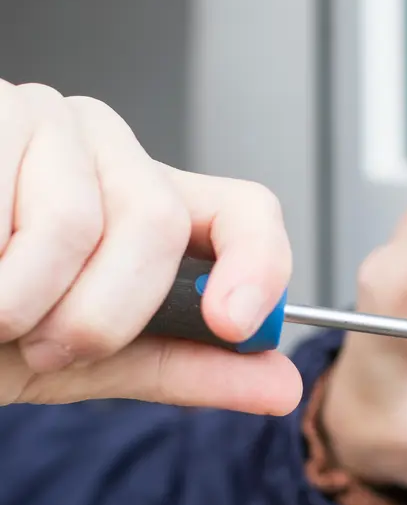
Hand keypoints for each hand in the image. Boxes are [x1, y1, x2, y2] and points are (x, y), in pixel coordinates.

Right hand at [0, 81, 300, 413]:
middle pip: (159, 222)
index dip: (261, 266)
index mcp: (150, 202)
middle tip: (47, 339)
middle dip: (102, 313)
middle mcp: (107, 148)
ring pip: (76, 218)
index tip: (237, 324)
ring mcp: (42, 120)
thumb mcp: (89, 359)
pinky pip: (0, 206)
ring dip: (22, 299)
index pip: (248, 211)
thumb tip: (281, 384)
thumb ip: (185, 366)